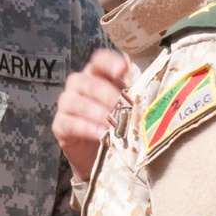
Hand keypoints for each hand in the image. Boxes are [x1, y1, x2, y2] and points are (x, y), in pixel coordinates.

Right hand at [52, 49, 128, 180]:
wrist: (100, 154)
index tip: (122, 70)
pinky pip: (70, 123)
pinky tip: (100, 134)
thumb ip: (135, 92)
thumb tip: (155, 85)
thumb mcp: (128, 105)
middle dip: (109, 95)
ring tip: (114, 124)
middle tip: (125, 107)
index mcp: (97, 74)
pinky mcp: (60, 125)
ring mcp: (67, 103)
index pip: (100, 60)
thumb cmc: (117, 123)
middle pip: (90, 83)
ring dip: (98, 113)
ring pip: (79, 103)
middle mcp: (79, 84)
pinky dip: (86, 128)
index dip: (110, 63)